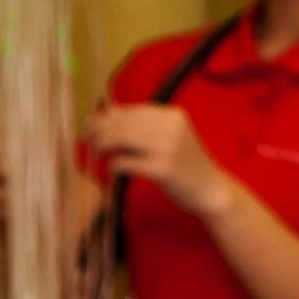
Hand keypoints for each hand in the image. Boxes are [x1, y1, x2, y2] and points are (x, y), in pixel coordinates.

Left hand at [87, 104, 231, 216]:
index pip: (131, 110)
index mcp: (173, 115)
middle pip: (123, 122)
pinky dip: (114, 165)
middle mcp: (171, 127)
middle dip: (99, 129)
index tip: (90, 123)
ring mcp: (167, 148)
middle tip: (87, 138)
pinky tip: (114, 169)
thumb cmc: (186, 163)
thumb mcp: (171, 136)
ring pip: (120, 139)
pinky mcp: (161, 170)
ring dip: (103, 145)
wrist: (210, 188)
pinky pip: (125, 162)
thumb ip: (145, 126)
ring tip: (97, 152)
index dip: (107, 116)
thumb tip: (105, 116)